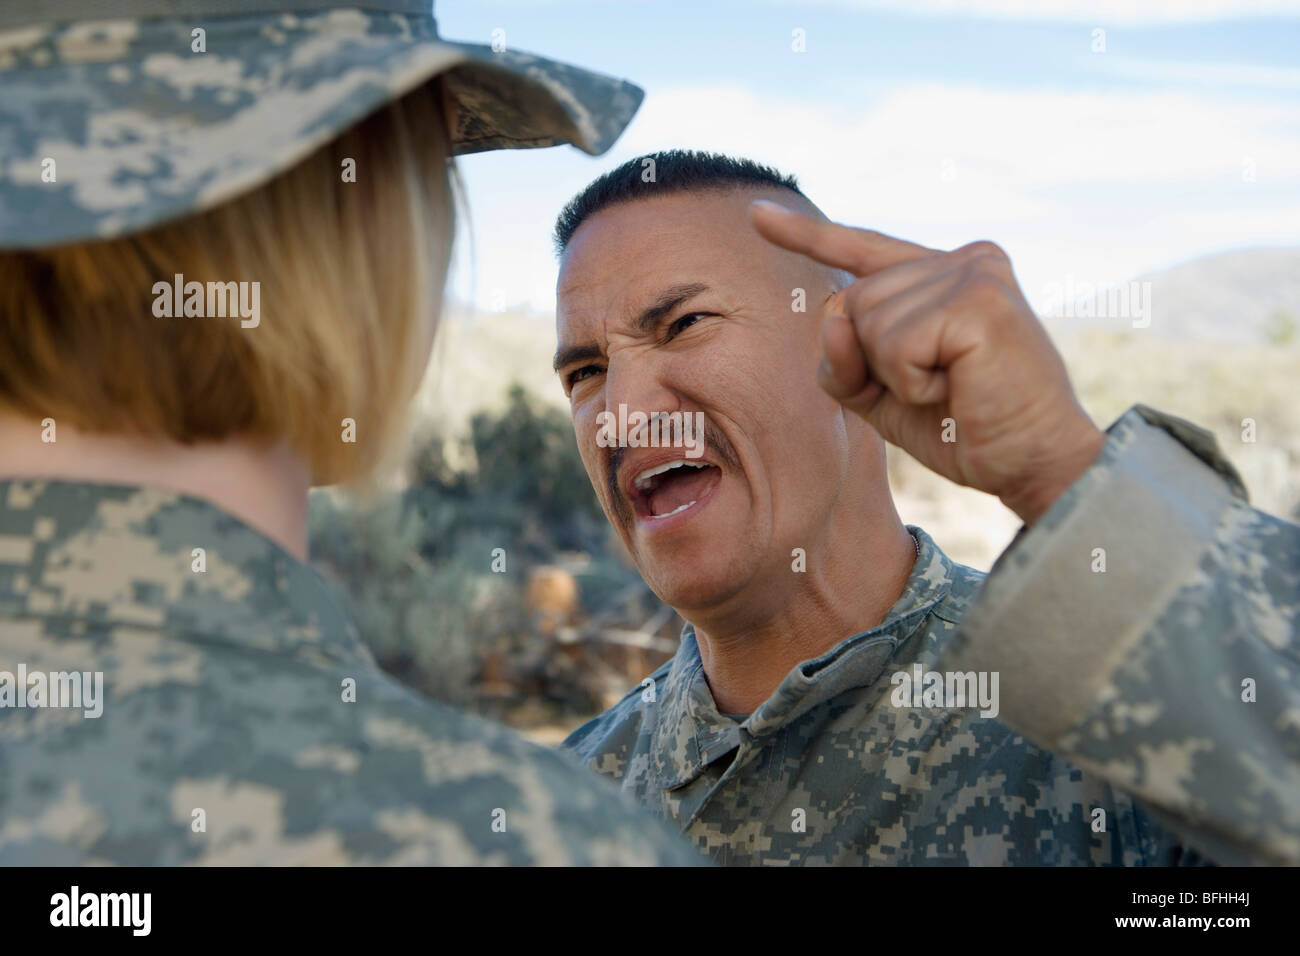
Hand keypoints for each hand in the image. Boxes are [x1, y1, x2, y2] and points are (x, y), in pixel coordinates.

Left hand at [750, 199, 1105, 525]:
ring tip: (954, 388)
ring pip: (866, 323)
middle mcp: (960, 258)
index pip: (863, 251)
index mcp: (943, 273)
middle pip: (849, 304)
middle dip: (871, 363)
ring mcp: (972, 271)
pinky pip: (893, 345)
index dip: (807, 236)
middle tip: (937, 390)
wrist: (1035, 464)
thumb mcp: (883, 393)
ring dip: (896, 376)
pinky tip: (960, 388)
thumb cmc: (966, 429)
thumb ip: (844, 356)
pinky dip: (913, 383)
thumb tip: (831, 316)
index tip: (756, 216)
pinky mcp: (979, 298)